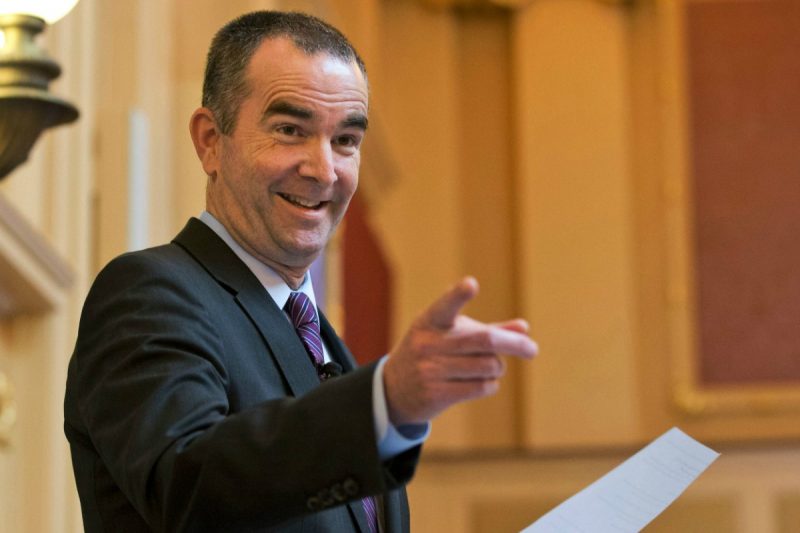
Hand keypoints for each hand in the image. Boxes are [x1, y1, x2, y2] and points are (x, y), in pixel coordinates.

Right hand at [382, 276, 538, 425]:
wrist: (395, 388)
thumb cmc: (433, 352)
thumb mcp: (451, 334)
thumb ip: (487, 329)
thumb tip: (524, 328)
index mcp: (431, 321)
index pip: (446, 305)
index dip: (458, 294)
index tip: (471, 283)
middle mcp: (428, 343)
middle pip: (484, 341)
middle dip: (514, 345)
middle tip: (532, 349)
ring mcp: (430, 369)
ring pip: (488, 366)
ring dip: (498, 367)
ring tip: (490, 367)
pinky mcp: (435, 394)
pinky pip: (481, 387)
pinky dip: (490, 384)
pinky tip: (481, 382)